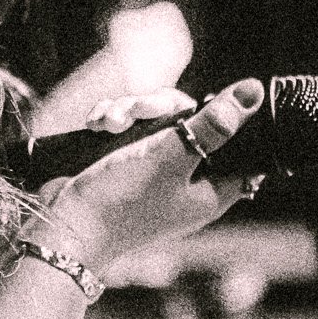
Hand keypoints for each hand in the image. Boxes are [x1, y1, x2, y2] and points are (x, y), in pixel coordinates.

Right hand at [35, 77, 266, 274]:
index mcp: (210, 191)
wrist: (64, 226)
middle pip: (192, 123)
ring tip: (110, 123)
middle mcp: (186, 182)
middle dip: (162, 108)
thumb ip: (213, 125)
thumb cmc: (122, 200)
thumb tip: (253, 92)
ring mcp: (154, 174)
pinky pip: (128, 131)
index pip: (241, 150)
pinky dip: (113, 122)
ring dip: (130, 112)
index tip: (207, 104)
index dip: (229, 121)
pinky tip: (97, 125)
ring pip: (156, 122)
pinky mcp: (125, 166)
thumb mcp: (171, 157)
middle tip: (139, 113)